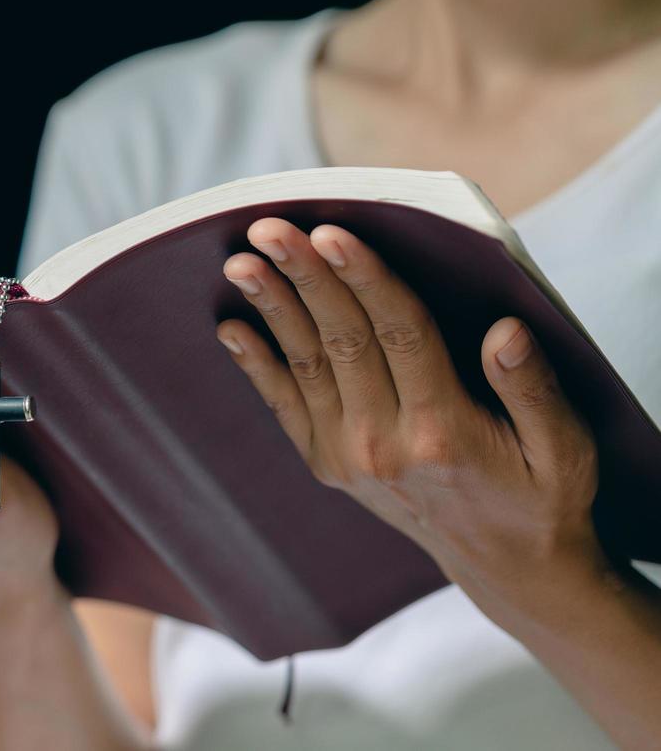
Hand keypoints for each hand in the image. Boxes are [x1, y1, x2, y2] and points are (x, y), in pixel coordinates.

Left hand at [215, 217, 612, 615]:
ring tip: (240, 262)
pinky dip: (255, 364)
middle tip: (269, 226)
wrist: (505, 567)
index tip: (331, 233)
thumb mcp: (563, 449)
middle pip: (341, 340)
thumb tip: (505, 329)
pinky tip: (230, 327)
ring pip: (305, 365)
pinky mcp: (326, 464)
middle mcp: (385, 444)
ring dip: (271, 308)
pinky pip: (284, 405)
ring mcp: (348, 457)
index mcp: (445, 430)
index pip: (399, 334)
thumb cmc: (541, 494)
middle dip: (303, 277)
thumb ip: (532, 388)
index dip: (363, 278)